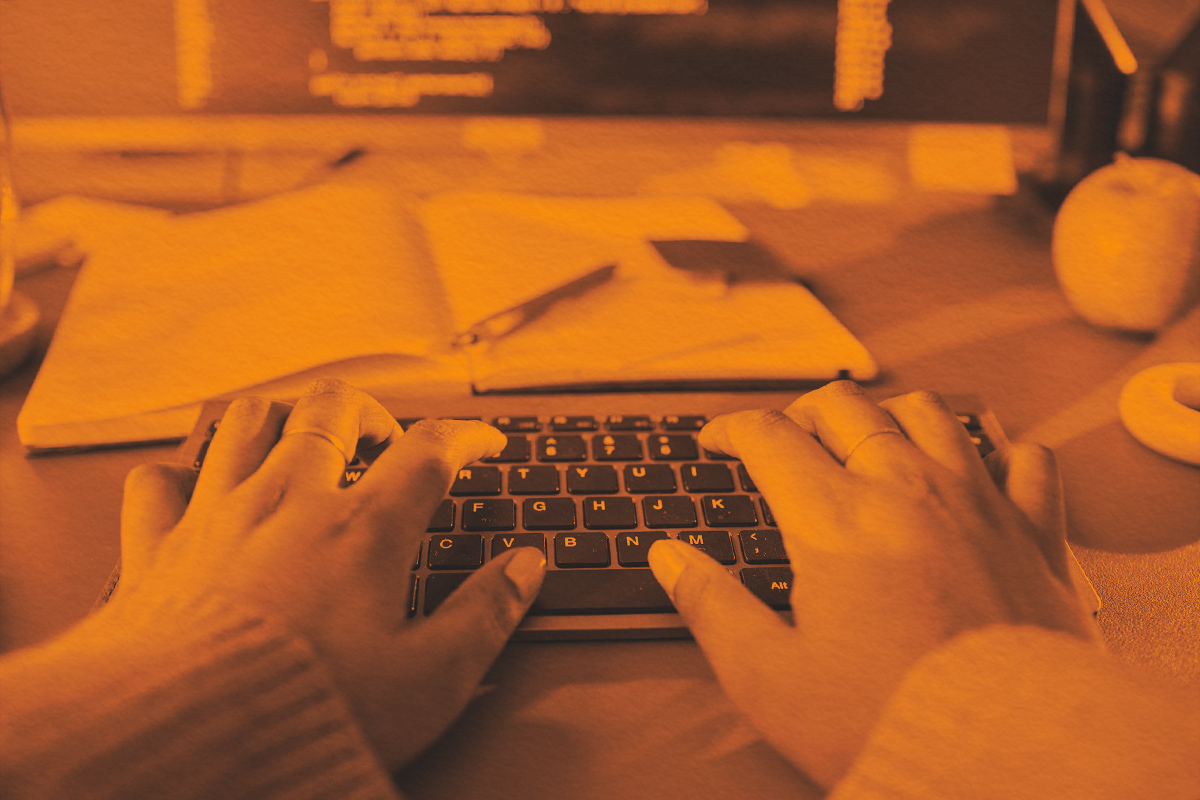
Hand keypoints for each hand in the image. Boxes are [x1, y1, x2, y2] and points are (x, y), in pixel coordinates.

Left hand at [110, 379, 545, 769]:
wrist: (191, 740)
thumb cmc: (312, 711)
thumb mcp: (432, 677)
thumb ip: (487, 614)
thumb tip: (526, 568)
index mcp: (363, 530)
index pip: (431, 451)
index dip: (470, 437)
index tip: (486, 442)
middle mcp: (290, 503)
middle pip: (332, 408)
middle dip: (369, 410)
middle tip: (385, 439)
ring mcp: (218, 518)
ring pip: (247, 422)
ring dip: (282, 417)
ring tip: (302, 438)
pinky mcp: (159, 550)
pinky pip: (160, 482)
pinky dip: (183, 475)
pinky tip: (200, 487)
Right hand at [647, 382, 1097, 788]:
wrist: (1006, 757)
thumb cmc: (885, 721)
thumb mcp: (767, 676)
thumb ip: (710, 605)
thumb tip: (669, 556)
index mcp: (833, 519)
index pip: (768, 436)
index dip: (731, 430)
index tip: (718, 442)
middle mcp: (905, 490)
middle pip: (844, 407)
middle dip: (802, 411)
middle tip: (786, 434)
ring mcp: (976, 504)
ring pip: (930, 414)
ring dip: (889, 413)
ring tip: (870, 437)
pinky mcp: (1035, 535)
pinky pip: (1026, 462)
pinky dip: (998, 455)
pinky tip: (980, 470)